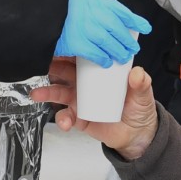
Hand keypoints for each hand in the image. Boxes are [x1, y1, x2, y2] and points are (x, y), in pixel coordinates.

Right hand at [31, 57, 157, 159]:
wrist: (136, 134)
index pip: (82, 57)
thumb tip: (137, 73)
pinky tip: (64, 122)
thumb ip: (142, 83)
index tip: (61, 45)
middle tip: (41, 65)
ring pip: (58, 92)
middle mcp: (85, 83)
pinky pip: (65, 116)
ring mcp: (79, 100)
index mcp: (98, 72)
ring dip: (46, 92)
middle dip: (51, 67)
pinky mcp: (78, 117)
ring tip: (37, 94)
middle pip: (64, 72)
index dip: (71, 50)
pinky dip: (62, 119)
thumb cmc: (139, 108)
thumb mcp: (143, 94)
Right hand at [54, 0, 151, 66]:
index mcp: (97, 2)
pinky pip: (96, 53)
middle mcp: (94, 14)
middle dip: (128, 40)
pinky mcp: (77, 43)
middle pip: (118, 29)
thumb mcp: (83, 2)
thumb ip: (99, 9)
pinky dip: (103, 59)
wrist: (41, 12)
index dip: (135, 21)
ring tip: (123, 57)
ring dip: (119, 51)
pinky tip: (106, 62)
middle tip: (133, 48)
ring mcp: (86, 29)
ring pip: (110, 43)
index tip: (146, 27)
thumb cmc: (62, 9)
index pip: (122, 11)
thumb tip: (119, 19)